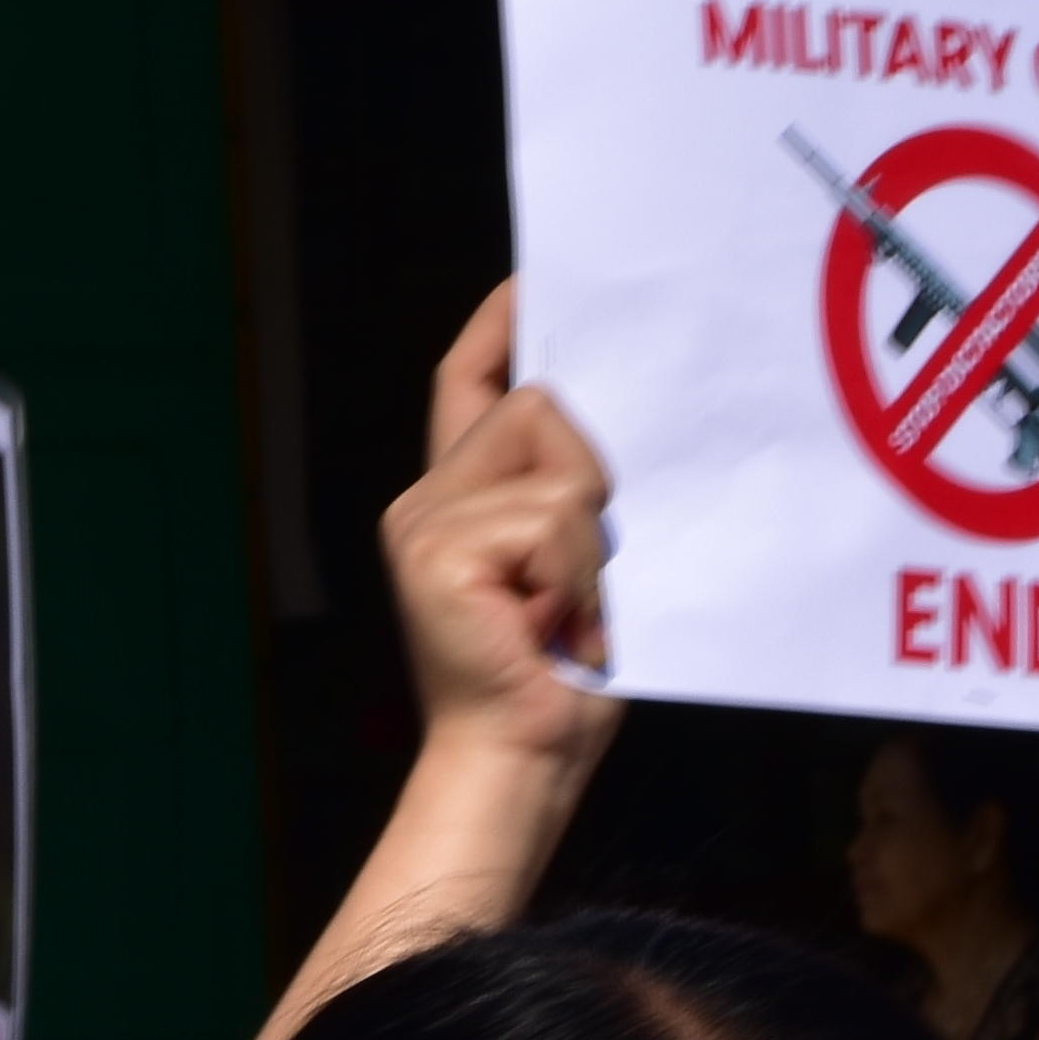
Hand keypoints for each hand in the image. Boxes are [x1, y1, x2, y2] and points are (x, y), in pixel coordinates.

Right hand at [386, 284, 621, 789]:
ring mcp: (425, 523)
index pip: (468, 380)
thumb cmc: (562, 676)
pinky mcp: (437, 549)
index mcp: (457, 499)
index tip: (537, 280)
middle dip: (591, 473)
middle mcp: (427, 501)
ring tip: (572, 608)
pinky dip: (578, 572)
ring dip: (592, 536)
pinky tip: (557, 625)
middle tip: (591, 569)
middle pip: (536, 402)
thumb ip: (573, 491)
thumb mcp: (581, 562)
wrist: (519, 760)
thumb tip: (613, 421)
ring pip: (555, 456)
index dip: (501, 322)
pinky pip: (551, 513)